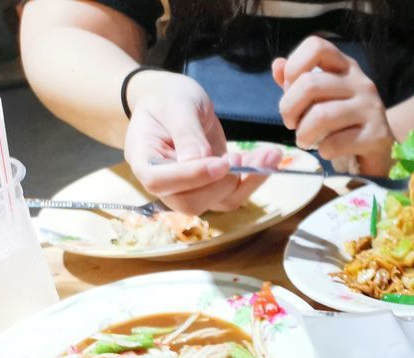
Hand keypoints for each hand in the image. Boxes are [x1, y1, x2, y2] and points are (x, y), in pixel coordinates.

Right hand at [124, 72, 273, 214]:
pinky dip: (255, 179)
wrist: (176, 101)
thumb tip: (198, 160)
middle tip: (239, 157)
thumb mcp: (177, 104)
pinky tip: (269, 158)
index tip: (219, 162)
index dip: (190, 177)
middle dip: (222, 184)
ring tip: (269, 155)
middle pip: (191, 202)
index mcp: (143, 159)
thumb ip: (185, 131)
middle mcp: (164, 183)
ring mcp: (189, 189)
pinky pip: (235, 194)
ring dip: (248, 182)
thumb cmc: (168, 98)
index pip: (159, 181)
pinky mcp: (212, 188)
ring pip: (219, 201)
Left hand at [273, 36, 393, 175]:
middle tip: (290, 124)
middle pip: (311, 84)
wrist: (376, 153)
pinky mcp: (377, 136)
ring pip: (322, 116)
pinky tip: (326, 152)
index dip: (294, 65)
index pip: (317, 47)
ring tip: (304, 141)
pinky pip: (335, 143)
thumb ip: (296, 83)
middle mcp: (361, 83)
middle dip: (289, 108)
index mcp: (345, 67)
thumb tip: (278, 66)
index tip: (288, 89)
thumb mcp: (317, 100)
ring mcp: (372, 109)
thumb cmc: (342, 124)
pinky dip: (323, 151)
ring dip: (304, 133)